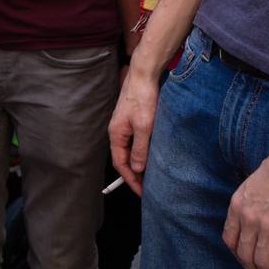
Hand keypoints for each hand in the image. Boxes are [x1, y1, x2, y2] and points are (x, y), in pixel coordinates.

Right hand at [108, 65, 159, 194]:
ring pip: (130, 151)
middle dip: (134, 175)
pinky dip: (142, 153)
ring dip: (139, 164)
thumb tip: (137, 168)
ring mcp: (125, 126)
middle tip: (147, 189)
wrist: (143, 75)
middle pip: (124, 159)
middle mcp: (118, 131)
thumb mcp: (144, 126)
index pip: (120, 163)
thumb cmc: (142, 98)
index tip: (142, 192)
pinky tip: (152, 156)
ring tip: (151, 176)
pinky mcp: (133, 121)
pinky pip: (135, 142)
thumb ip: (140, 148)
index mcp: (116, 134)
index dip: (131, 180)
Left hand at [223, 132, 268, 268]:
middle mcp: (248, 219)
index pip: (229, 239)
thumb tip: (253, 218)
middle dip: (251, 268)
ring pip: (262, 262)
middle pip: (244, 254)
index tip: (245, 259)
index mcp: (237, 206)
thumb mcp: (250, 185)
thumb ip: (248, 204)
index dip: (237, 253)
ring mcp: (267, 228)